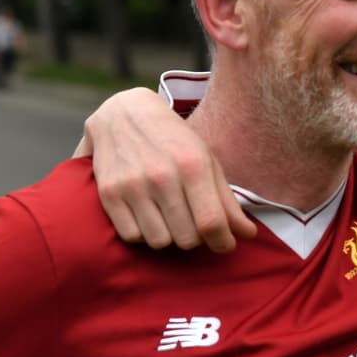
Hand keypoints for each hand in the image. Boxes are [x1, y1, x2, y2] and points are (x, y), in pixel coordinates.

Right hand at [77, 88, 255, 251]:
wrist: (123, 112)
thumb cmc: (173, 139)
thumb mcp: (206, 161)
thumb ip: (226, 200)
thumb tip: (248, 234)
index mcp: (193, 166)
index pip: (211, 223)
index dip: (223, 242)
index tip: (226, 244)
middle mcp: (162, 176)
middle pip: (187, 239)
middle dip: (196, 238)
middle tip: (194, 224)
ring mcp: (132, 185)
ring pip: (159, 242)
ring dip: (169, 237)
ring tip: (170, 219)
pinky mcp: (108, 194)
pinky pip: (132, 236)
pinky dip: (143, 233)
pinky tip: (148, 216)